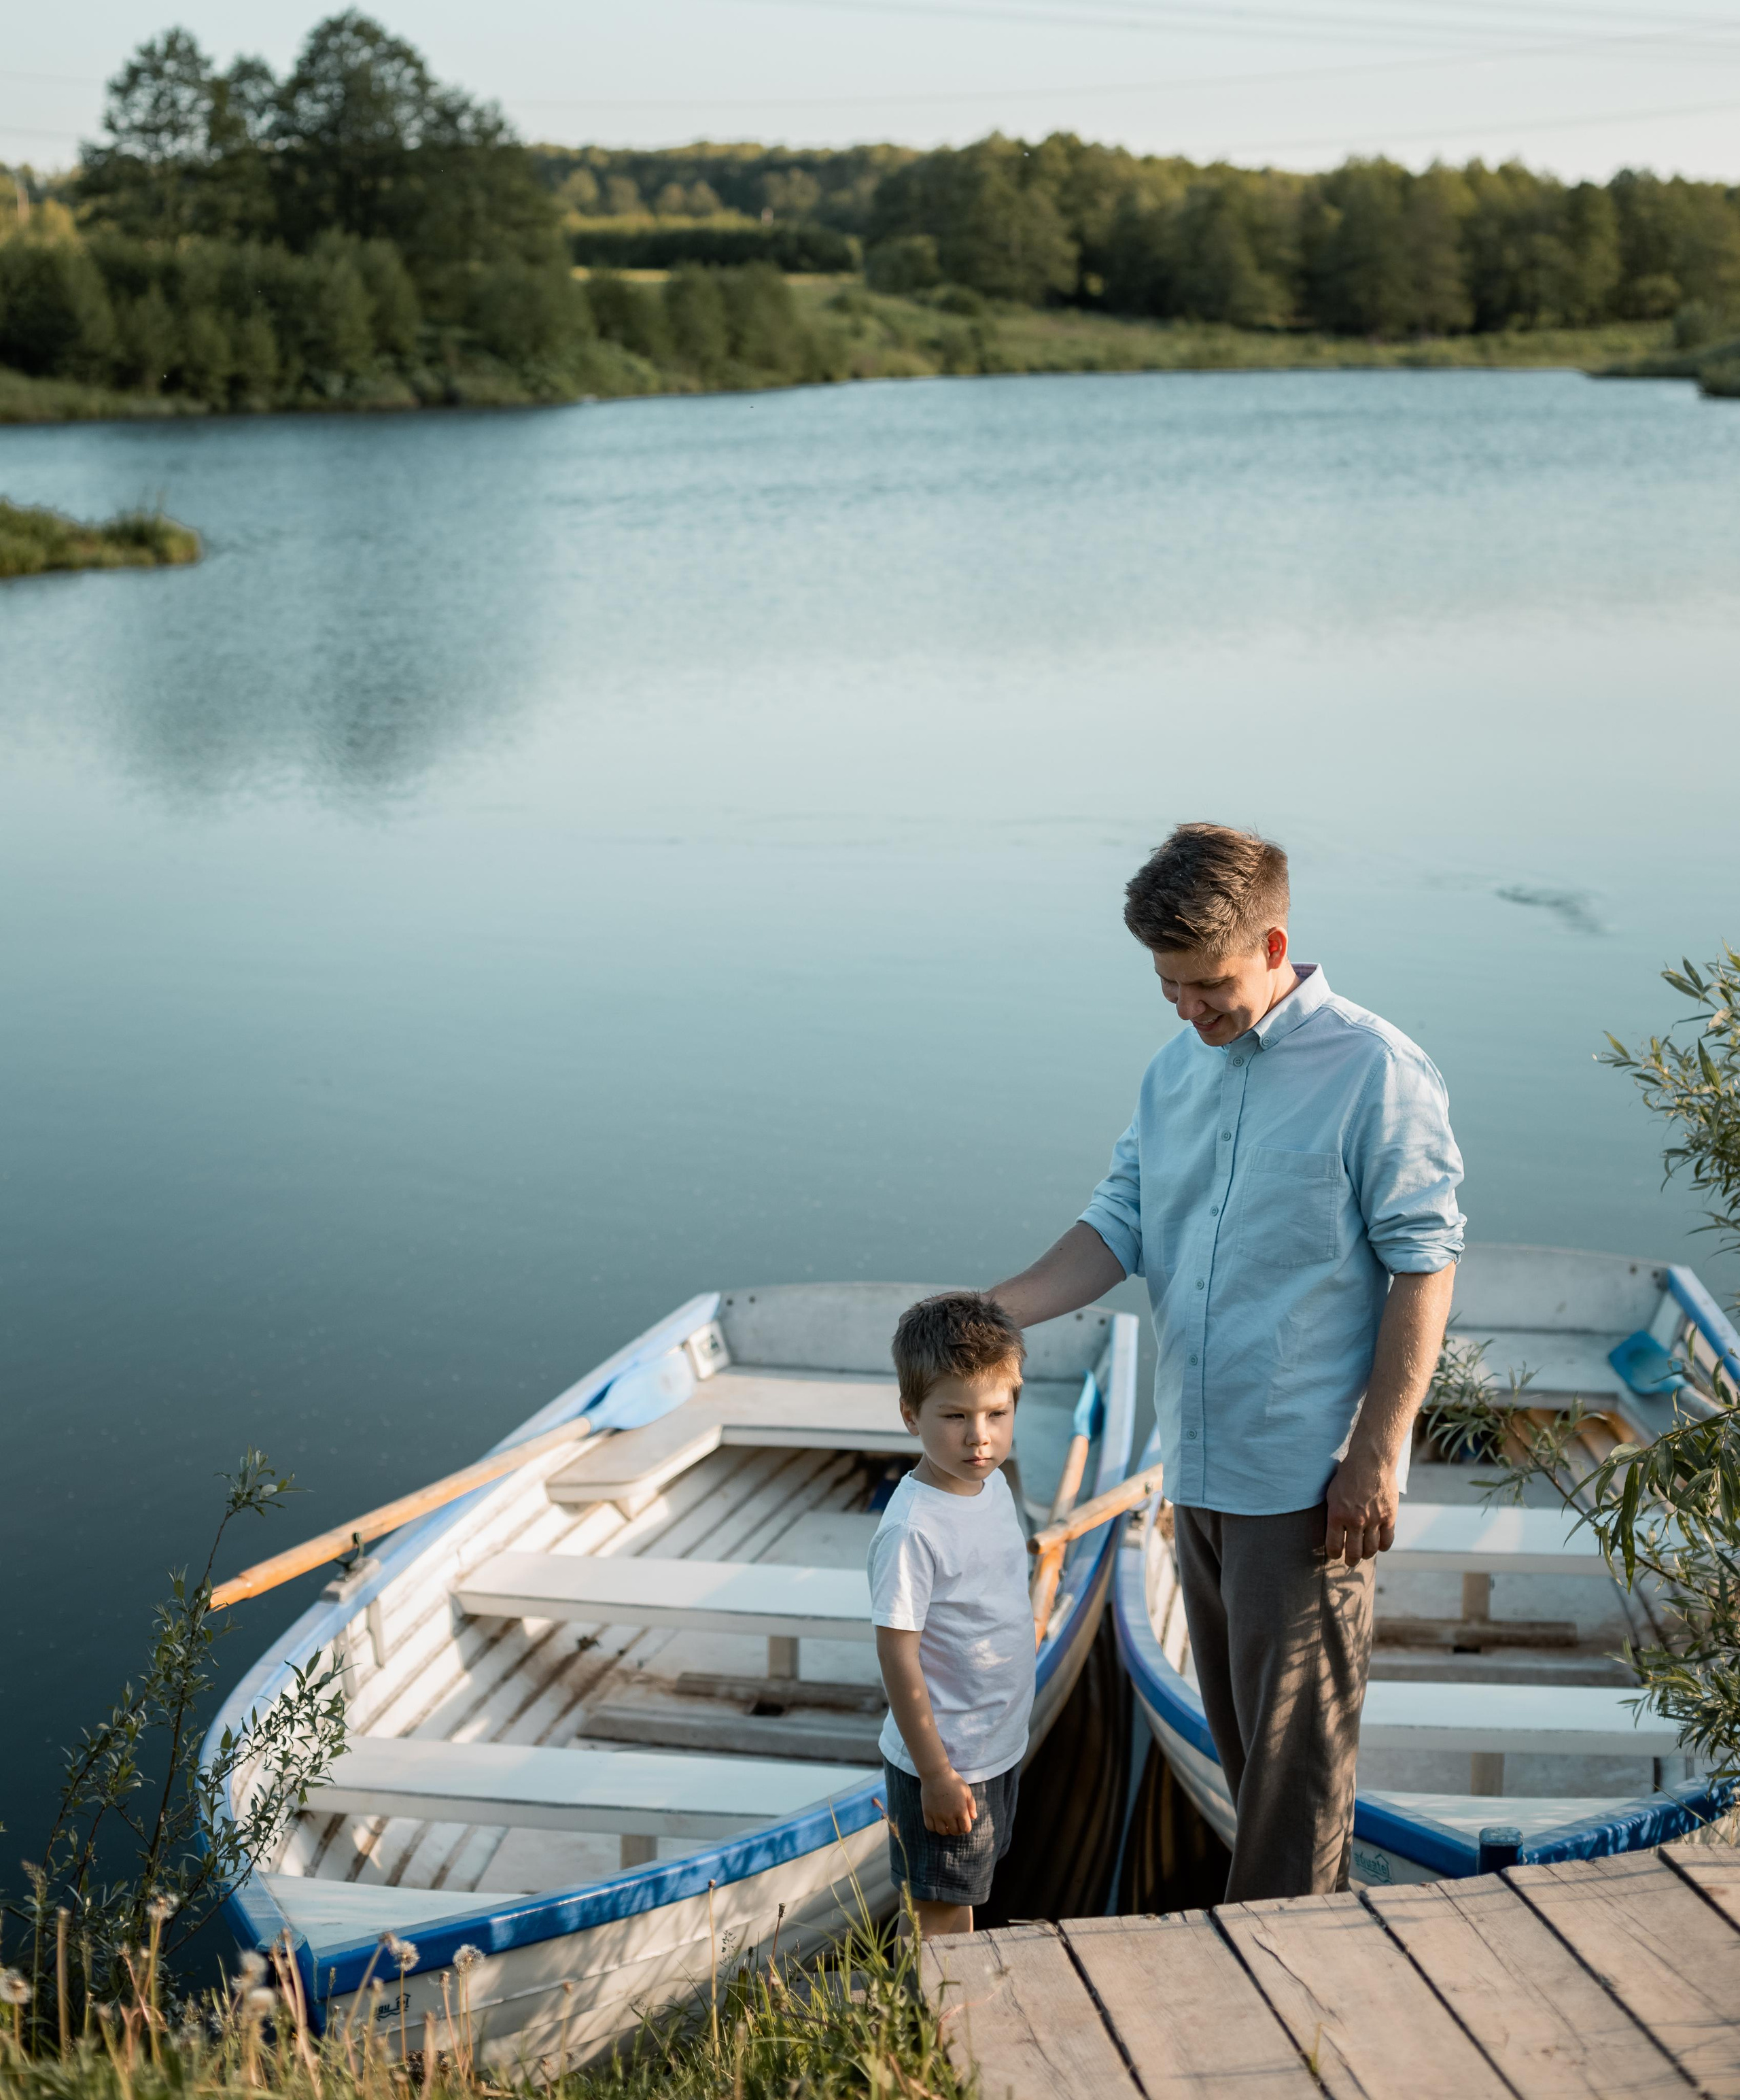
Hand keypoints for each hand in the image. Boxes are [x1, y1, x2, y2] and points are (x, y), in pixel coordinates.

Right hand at [919, 1767, 977, 1835]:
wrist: (936, 1773)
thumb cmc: (953, 1780)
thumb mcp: (966, 1790)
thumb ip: (972, 1805)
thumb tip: (973, 1817)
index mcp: (960, 1809)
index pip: (966, 1829)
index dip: (966, 1827)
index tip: (964, 1822)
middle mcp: (949, 1814)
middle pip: (954, 1832)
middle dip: (957, 1829)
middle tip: (956, 1823)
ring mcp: (937, 1814)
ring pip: (942, 1832)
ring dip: (946, 1830)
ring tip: (946, 1823)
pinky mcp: (927, 1812)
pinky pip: (930, 1827)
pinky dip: (934, 1827)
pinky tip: (937, 1821)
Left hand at [1324, 1448, 1397, 1566]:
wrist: (1370, 1462)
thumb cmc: (1347, 1476)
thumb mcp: (1332, 1494)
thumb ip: (1334, 1514)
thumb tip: (1334, 1533)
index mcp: (1336, 1515)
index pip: (1333, 1546)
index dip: (1334, 1554)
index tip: (1335, 1554)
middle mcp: (1355, 1521)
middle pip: (1353, 1552)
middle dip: (1350, 1560)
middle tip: (1350, 1561)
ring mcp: (1373, 1520)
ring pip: (1371, 1550)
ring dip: (1366, 1554)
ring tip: (1364, 1553)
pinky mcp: (1389, 1517)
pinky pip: (1387, 1541)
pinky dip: (1382, 1546)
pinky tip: (1379, 1545)